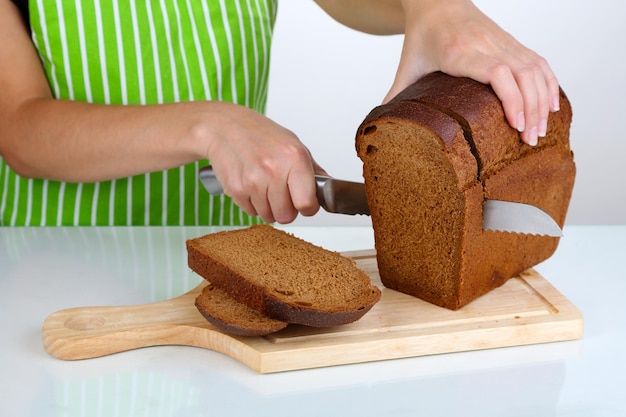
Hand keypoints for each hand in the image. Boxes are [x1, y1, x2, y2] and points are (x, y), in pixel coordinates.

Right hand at [203, 103, 323, 223]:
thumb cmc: (261, 134)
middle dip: (286, 209)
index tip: (304, 202)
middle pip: (287, 216)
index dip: (308, 207)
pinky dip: (253, 203)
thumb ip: (313, 170)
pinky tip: (251, 184)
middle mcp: (274, 170)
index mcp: (295, 158)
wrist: (224, 127)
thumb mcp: (293, 144)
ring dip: (269, 206)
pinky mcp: (236, 189)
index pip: (307, 204)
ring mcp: (253, 181)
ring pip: (269, 217)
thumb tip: (332, 188)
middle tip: (281, 192)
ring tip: (264, 185)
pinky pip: (251, 212)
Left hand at [385, 0, 559, 145]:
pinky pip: (539, 61)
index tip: (516, 125)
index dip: (512, 98)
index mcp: (459, 52)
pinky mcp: (511, 41)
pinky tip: (551, 107)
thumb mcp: (407, 66)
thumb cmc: (421, 36)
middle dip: (531, 110)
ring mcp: (503, 41)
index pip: (497, 72)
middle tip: (529, 141)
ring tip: (539, 132)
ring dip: (542, 101)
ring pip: (535, 69)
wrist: (436, 1)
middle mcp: (486, 44)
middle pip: (522, 75)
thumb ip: (397, 95)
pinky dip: (549, 84)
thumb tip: (382, 124)